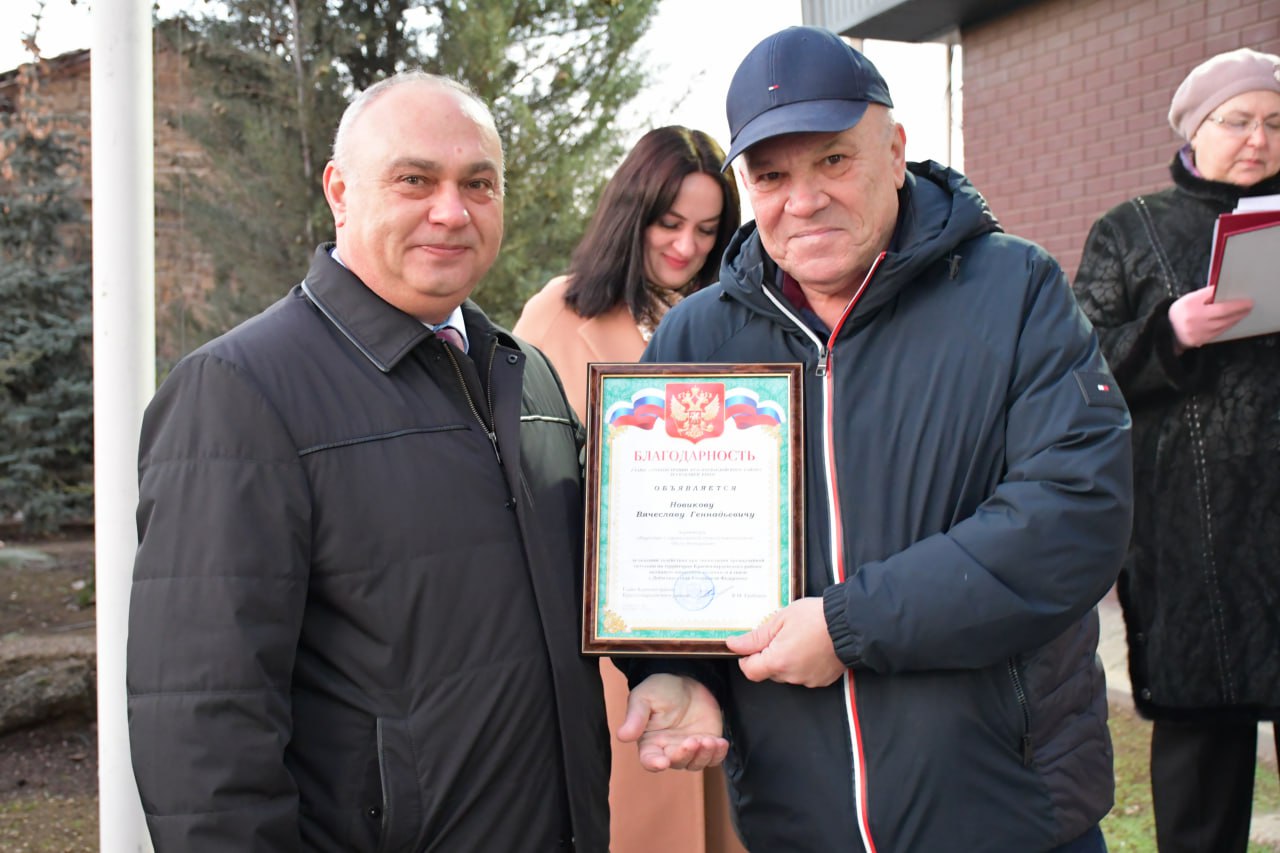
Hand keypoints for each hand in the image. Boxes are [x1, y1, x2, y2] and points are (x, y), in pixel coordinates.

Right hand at [617, 674, 727, 771]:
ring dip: (703, 756)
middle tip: (692, 740)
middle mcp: (669, 749)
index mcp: (650, 742)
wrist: (686, 678)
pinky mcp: (707, 743)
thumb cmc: (660, 688)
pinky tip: (720, 743)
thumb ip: (635, 717)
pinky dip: (718, 754)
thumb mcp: (644, 697)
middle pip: (676, 763)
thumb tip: (622, 736)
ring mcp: (689, 748)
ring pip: (696, 764)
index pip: (650, 760)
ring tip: (709, 740)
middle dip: (684, 755)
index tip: (663, 762)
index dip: (655, 764)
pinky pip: (714, 758)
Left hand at [725, 597, 845, 687]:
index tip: (752, 646)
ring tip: (799, 638)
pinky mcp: (821, 680)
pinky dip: (802, 664)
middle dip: (768, 656)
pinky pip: (803, 675)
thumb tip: (733, 644)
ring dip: (786, 660)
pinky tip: (810, 647)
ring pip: (786, 673)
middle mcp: (791, 676)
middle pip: (768, 672)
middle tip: (780, 635)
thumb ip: (755, 637)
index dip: (747, 658)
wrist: (850, 623)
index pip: (750, 670)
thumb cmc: (815, 617)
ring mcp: (807, 680)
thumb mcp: (780, 619)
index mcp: (777, 661)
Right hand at [1168, 286, 1252, 350]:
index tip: (1247, 301)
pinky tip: (1232, 321)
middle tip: (1249, 306)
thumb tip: (1222, 290)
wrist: (1165, 330)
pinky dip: (1227, 326)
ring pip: (1223, 325)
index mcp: (1193, 308)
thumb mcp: (1189, 298)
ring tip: (1243, 313)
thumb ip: (1205, 294)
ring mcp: (1199, 333)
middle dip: (1239, 311)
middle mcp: (1196, 321)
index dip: (1236, 305)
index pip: (1220, 307)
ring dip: (1235, 319)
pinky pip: (1218, 332)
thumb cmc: (1178, 312)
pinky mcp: (1200, 341)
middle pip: (1224, 317)